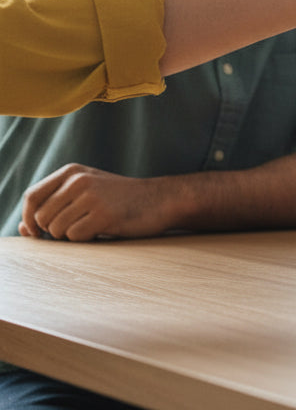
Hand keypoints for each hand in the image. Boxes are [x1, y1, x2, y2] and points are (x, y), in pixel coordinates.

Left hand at [19, 163, 176, 241]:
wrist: (158, 199)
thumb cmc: (118, 200)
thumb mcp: (85, 193)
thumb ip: (54, 206)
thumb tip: (23, 229)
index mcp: (72, 171)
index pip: (31, 197)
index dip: (28, 218)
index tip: (37, 232)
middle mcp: (79, 180)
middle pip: (41, 217)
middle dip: (52, 230)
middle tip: (75, 227)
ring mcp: (91, 196)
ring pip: (56, 229)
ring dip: (70, 235)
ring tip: (91, 225)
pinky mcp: (103, 214)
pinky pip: (76, 236)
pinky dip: (85, 238)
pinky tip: (102, 228)